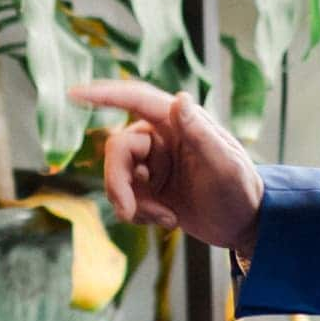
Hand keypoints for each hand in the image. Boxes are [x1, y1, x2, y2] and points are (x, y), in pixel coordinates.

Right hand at [67, 80, 262, 254]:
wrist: (245, 226)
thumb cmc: (242, 190)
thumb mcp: (225, 164)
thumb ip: (201, 133)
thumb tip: (179, 99)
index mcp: (179, 122)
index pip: (135, 100)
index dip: (104, 94)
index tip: (74, 94)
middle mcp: (162, 137)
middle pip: (118, 149)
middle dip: (118, 182)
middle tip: (129, 213)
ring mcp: (153, 163)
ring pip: (116, 175)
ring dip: (133, 202)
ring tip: (165, 219)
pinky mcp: (150, 188)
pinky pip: (126, 196)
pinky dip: (140, 212)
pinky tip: (168, 220)